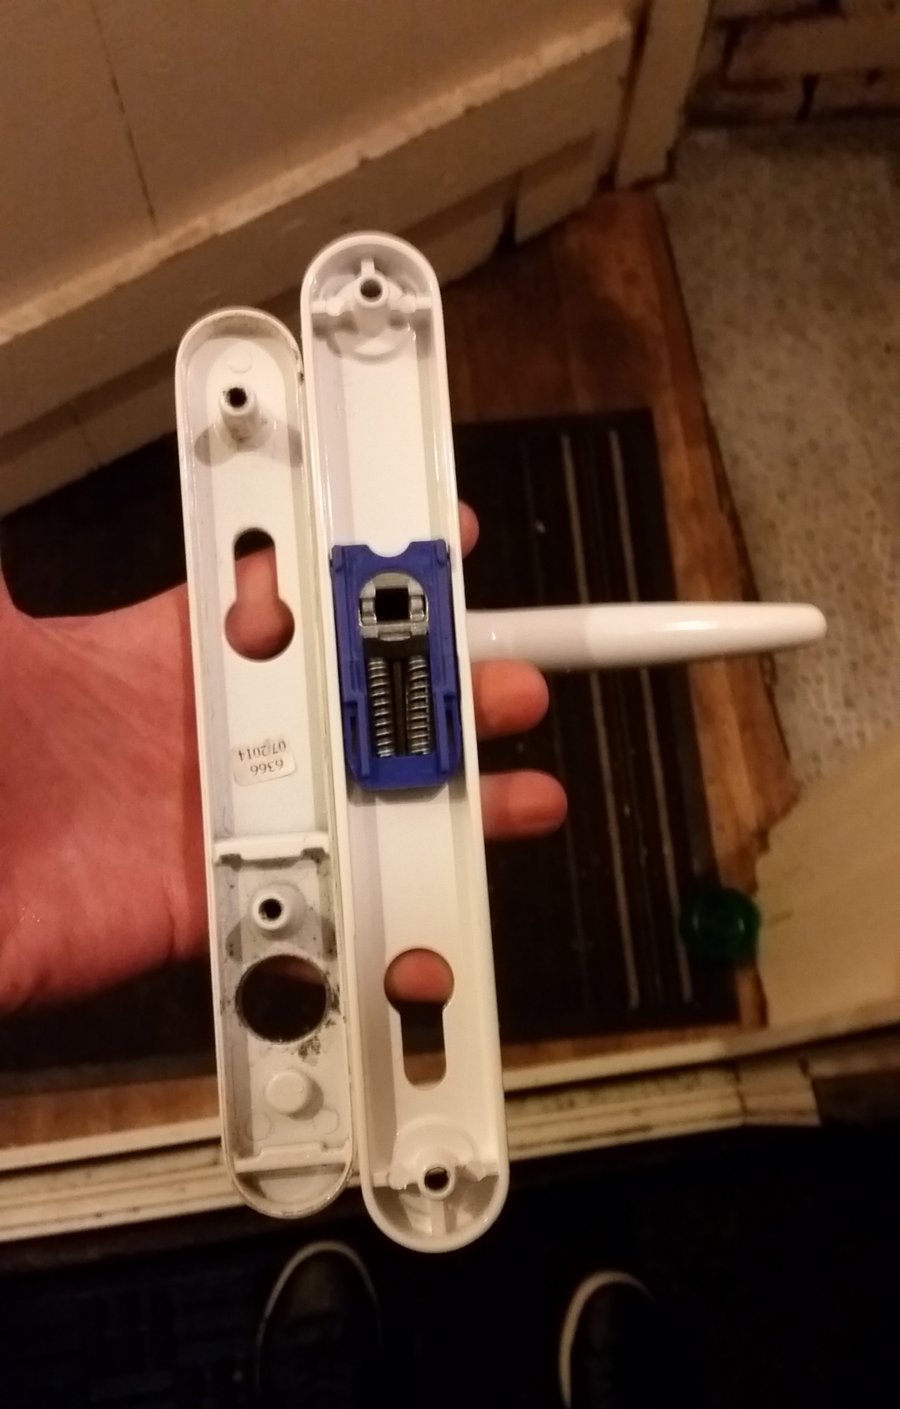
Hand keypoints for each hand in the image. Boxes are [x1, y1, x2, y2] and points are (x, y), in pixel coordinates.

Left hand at [0, 507, 565, 1013]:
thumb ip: (22, 567)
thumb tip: (18, 415)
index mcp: (153, 657)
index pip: (278, 595)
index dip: (356, 565)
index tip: (425, 539)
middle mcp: (202, 735)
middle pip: (343, 697)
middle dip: (432, 681)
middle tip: (496, 669)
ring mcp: (217, 821)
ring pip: (354, 799)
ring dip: (439, 790)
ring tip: (511, 784)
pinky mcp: (219, 904)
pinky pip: (323, 904)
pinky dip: (391, 904)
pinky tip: (439, 888)